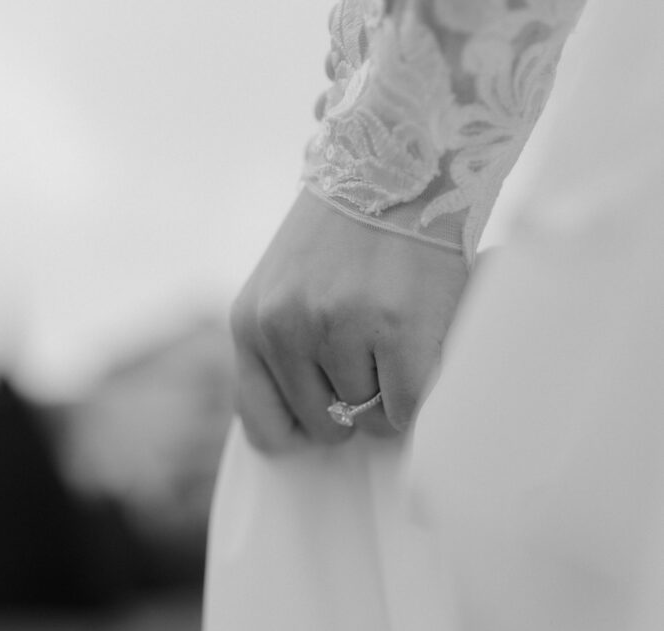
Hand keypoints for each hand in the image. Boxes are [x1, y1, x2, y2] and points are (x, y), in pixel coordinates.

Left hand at [230, 187, 469, 453]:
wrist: (402, 159)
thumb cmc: (350, 232)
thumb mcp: (288, 285)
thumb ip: (284, 348)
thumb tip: (319, 422)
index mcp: (250, 321)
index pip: (263, 425)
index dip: (300, 429)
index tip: (327, 413)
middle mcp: (285, 328)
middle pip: (324, 427)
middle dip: (352, 409)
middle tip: (375, 362)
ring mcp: (339, 329)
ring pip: (368, 419)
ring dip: (389, 396)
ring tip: (398, 341)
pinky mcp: (396, 329)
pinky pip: (406, 409)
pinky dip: (419, 397)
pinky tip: (422, 353)